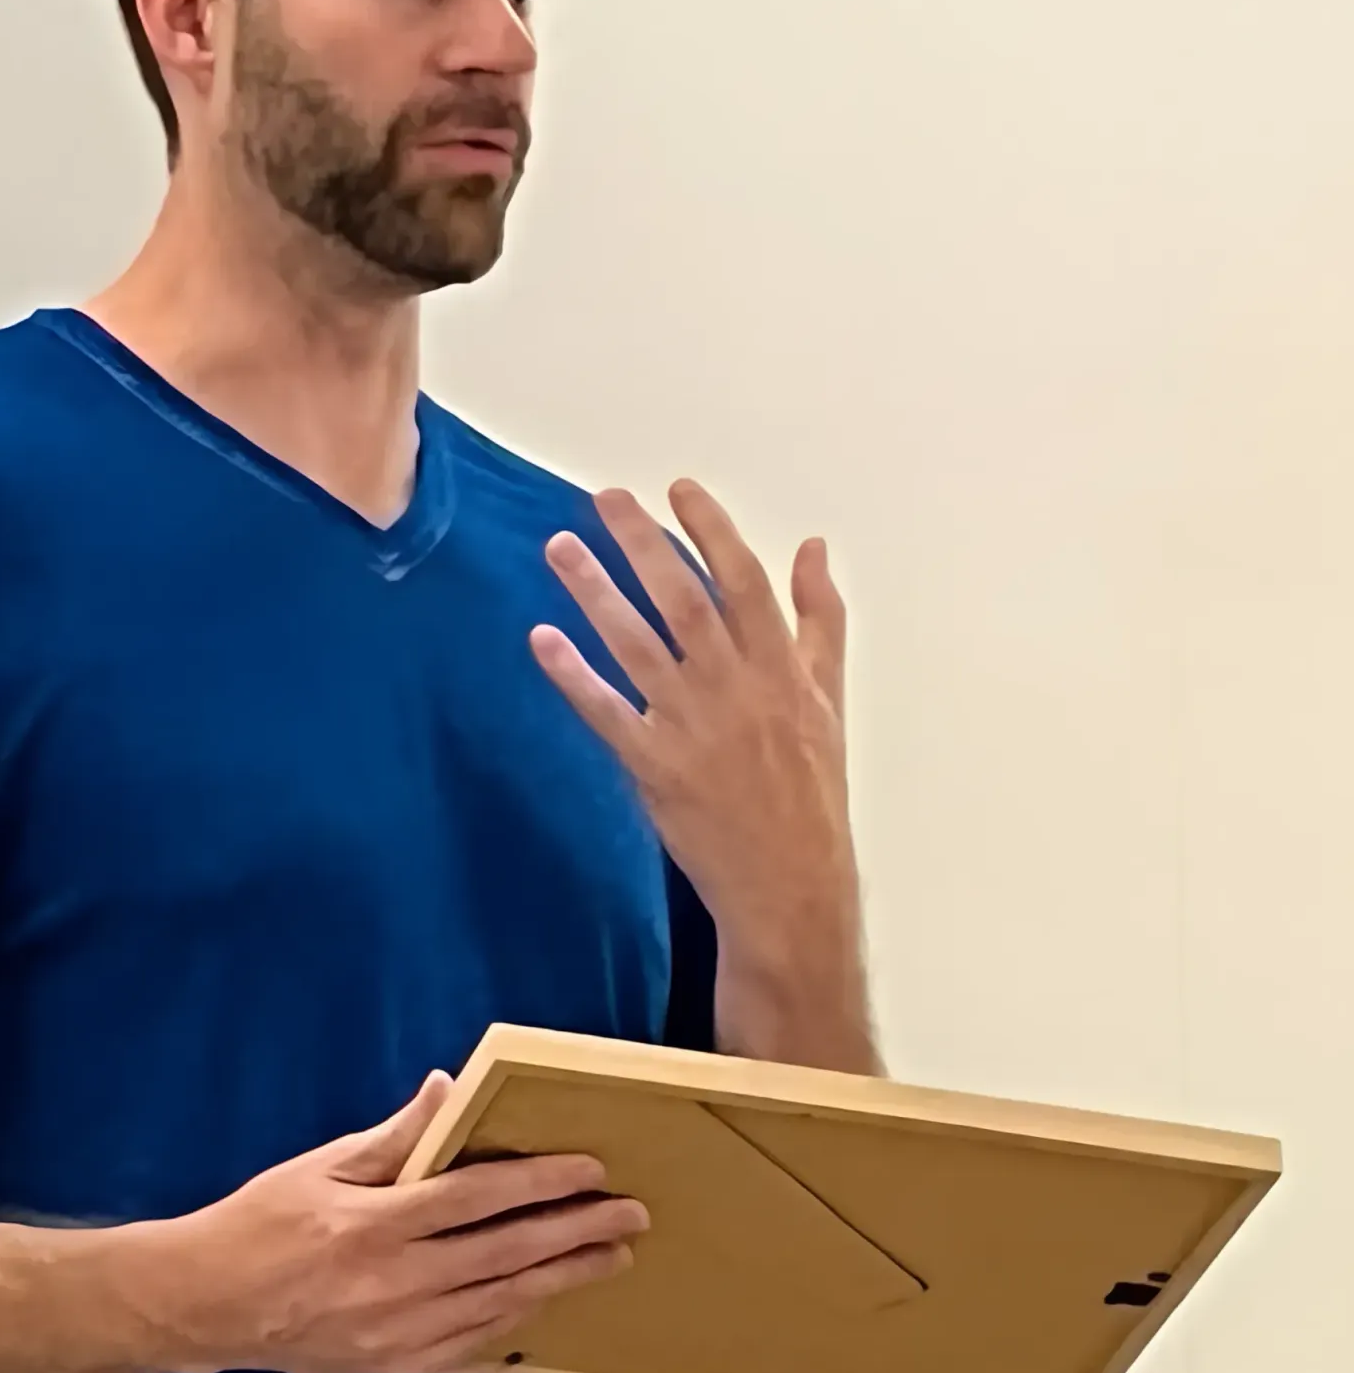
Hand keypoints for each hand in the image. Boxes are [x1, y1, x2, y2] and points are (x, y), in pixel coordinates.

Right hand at [145, 1075, 649, 1372]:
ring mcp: (397, 1332)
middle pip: (507, 1253)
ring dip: (562, 1278)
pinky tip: (545, 1297)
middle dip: (576, 1232)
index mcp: (374, 1224)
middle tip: (630, 1216)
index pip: (479, 1198)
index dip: (541, 1182)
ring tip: (609, 1257)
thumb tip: (447, 1091)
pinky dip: (515, 1317)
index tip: (590, 1170)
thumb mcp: (320, 1167)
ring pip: (501, 1303)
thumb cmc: (258, 1226)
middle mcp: (393, 1282)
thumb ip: (393, 1138)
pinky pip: (472, 1343)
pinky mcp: (394, 1366)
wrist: (207, 1307)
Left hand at [531, 482, 872, 1060]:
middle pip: (685, 600)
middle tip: (604, 498)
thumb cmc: (811, 792)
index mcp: (783, 669)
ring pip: (639, 646)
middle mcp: (737, 689)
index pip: (744, 581)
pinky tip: (542, 639)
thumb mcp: (829, 699)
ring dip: (596, 593)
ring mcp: (693, 728)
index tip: (679, 488)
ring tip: (560, 547)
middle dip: (644, 544)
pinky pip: (607, 713)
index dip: (711, 531)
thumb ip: (820, 620)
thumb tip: (813, 549)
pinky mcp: (656, 769)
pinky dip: (575, 676)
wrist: (792, 883)